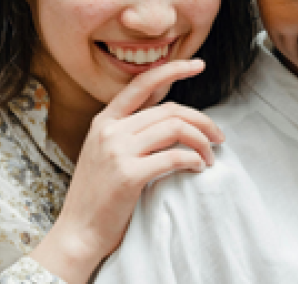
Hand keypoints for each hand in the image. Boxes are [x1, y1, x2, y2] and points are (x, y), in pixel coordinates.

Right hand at [31, 59, 223, 282]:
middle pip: (170, 110)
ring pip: (176, 129)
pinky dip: (194, 160)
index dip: (173, 69)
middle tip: (219, 137)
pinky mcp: (128, 174)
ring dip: (202, 142)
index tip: (198, 65)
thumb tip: (171, 120)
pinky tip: (198, 168)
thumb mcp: (106, 155)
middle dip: (203, 121)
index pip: (142, 84)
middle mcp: (110, 130)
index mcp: (104, 121)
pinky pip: (174, 156)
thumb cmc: (99, 198)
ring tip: (210, 157)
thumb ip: (130, 134)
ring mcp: (117, 151)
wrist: (78, 233)